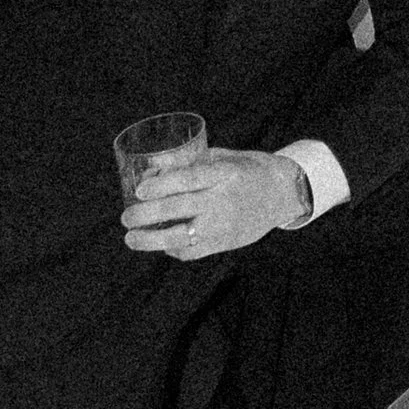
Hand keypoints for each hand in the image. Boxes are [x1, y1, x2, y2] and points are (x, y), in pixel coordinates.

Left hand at [123, 148, 306, 260]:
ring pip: (182, 237)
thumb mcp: (224, 157)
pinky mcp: (225, 243)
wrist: (282, 194)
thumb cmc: (246, 171)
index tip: (139, 190)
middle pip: (179, 208)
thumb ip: (190, 163)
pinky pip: (192, 251)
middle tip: (126, 217)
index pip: (189, 180)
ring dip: (152, 240)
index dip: (162, 185)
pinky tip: (161, 244)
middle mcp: (223, 200)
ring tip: (132, 239)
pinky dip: (173, 249)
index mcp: (224, 173)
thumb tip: (151, 171)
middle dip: (147, 214)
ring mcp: (224, 225)